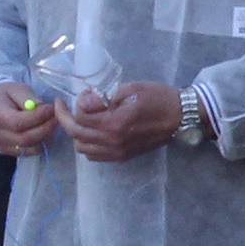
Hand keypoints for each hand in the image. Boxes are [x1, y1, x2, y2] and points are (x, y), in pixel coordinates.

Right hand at [0, 82, 56, 155]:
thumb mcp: (16, 89)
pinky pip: (31, 152)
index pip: (19, 122)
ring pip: (31, 148)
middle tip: (57, 117)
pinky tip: (44, 131)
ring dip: (46, 136)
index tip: (52, 108)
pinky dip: (41, 143)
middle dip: (46, 128)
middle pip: (26, 138)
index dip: (39, 117)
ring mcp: (2, 145)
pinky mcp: (9, 151)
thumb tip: (44, 109)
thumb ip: (29, 98)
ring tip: (51, 123)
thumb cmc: (6, 95)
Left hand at [55, 81, 180, 161]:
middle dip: (65, 119)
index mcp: (114, 123)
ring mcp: (118, 152)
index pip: (79, 118)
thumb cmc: (158, 98)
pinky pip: (95, 156)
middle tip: (62, 107)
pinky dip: (87, 144)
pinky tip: (91, 131)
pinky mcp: (123, 157)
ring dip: (76, 133)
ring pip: (83, 148)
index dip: (72, 105)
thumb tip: (84, 102)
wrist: (181, 117)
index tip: (75, 94)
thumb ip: (103, 97)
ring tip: (79, 118)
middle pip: (76, 134)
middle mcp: (113, 142)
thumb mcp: (130, 89)